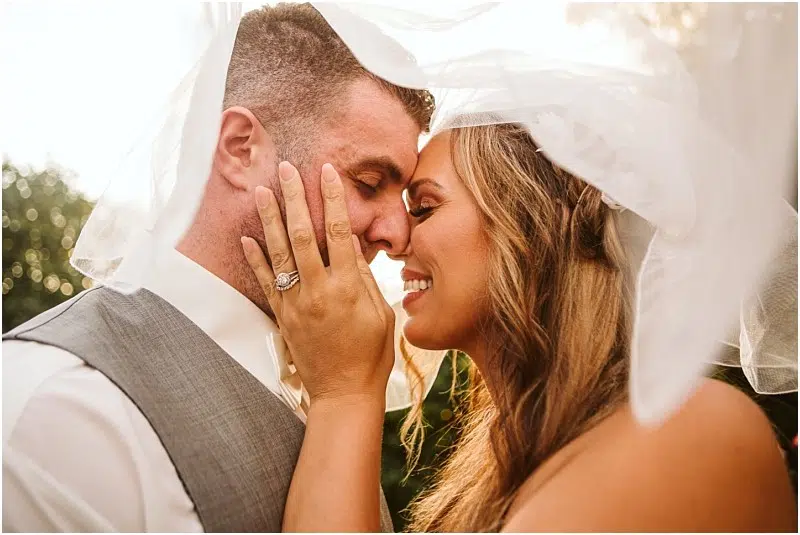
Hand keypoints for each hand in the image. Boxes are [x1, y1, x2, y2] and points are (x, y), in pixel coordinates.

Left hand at [241, 162, 394, 405]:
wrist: (343, 393)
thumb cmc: (371, 355)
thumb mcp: (380, 314)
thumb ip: (366, 279)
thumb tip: (355, 249)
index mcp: (348, 287)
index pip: (340, 232)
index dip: (333, 199)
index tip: (325, 171)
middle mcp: (318, 290)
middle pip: (304, 234)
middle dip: (294, 198)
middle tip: (286, 169)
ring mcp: (296, 303)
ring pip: (280, 253)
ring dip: (270, 219)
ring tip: (261, 190)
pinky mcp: (283, 317)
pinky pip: (265, 282)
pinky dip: (255, 259)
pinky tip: (247, 237)